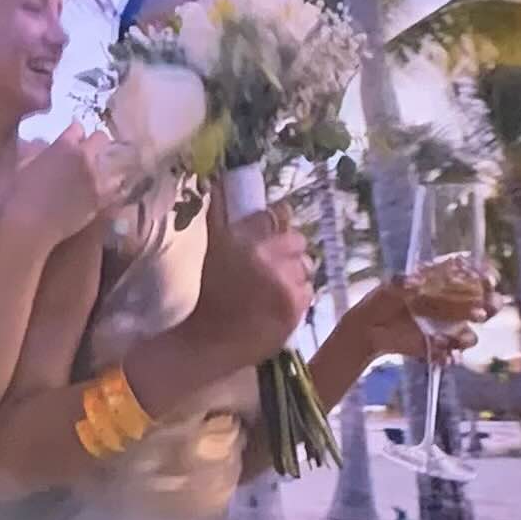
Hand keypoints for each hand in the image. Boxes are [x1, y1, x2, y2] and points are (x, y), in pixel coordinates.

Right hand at [5, 125, 131, 248]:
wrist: (31, 223)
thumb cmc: (21, 193)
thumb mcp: (26, 163)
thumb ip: (41, 152)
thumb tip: (45, 148)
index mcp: (64, 145)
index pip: (78, 128)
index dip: (75, 133)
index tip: (73, 139)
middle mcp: (85, 157)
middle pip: (101, 138)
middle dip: (96, 142)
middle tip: (91, 152)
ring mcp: (96, 178)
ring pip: (116, 162)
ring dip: (109, 164)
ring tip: (104, 171)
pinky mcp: (101, 199)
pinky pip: (117, 188)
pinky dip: (114, 187)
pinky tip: (111, 189)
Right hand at [188, 202, 313, 372]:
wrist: (212, 340)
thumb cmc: (211, 293)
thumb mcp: (213, 248)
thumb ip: (219, 212)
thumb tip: (220, 178)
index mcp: (245, 240)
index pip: (276, 215)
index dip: (277, 222)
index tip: (272, 233)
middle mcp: (267, 258)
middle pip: (297, 240)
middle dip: (289, 250)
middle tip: (273, 265)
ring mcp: (285, 283)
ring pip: (306, 265)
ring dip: (295, 272)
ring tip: (275, 286)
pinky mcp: (296, 307)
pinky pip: (309, 289)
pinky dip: (298, 294)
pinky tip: (279, 303)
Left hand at [349, 267, 493, 364]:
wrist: (369, 329)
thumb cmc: (383, 299)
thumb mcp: (390, 286)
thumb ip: (401, 283)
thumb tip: (409, 282)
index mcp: (449, 283)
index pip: (478, 276)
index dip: (488, 277)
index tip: (489, 280)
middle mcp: (456, 306)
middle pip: (488, 305)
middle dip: (492, 307)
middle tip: (482, 312)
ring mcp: (450, 329)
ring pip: (471, 335)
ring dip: (467, 338)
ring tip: (455, 339)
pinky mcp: (440, 349)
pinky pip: (453, 356)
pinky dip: (449, 356)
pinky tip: (440, 354)